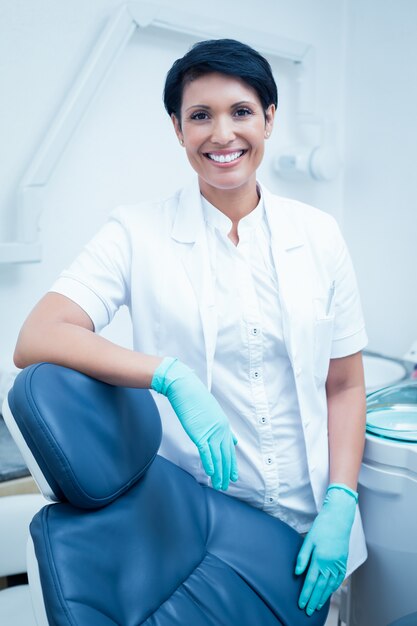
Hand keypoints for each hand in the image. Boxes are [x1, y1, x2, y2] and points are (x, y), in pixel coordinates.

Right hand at [151, 357, 237, 490]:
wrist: (185, 388)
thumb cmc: (195, 398)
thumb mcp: (213, 412)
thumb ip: (221, 426)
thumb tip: (230, 436)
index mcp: (223, 425)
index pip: (229, 449)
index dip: (231, 463)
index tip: (233, 475)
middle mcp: (220, 430)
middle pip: (226, 455)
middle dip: (226, 472)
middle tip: (226, 485)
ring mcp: (210, 432)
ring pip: (218, 457)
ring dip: (219, 472)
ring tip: (219, 485)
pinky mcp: (199, 433)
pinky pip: (206, 451)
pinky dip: (210, 463)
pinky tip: (211, 472)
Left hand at [295, 484, 356, 615]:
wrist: (339, 518)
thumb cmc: (322, 526)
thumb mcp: (308, 540)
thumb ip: (302, 557)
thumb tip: (297, 573)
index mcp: (320, 558)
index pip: (311, 581)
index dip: (305, 594)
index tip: (301, 604)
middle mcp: (331, 563)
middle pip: (321, 587)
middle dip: (314, 600)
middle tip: (308, 610)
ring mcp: (339, 563)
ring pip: (330, 585)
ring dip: (323, 597)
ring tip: (317, 606)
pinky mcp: (343, 561)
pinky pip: (339, 578)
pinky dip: (334, 588)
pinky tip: (329, 592)